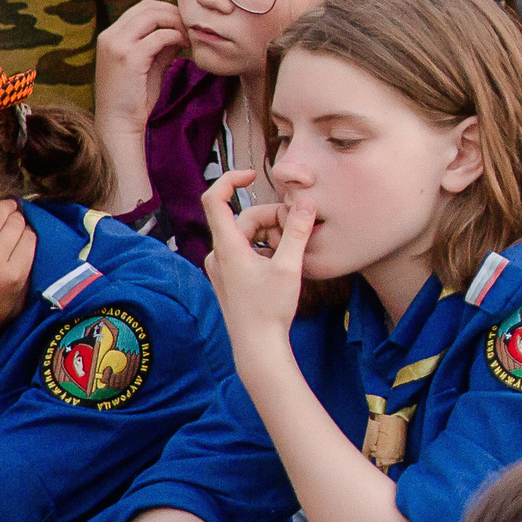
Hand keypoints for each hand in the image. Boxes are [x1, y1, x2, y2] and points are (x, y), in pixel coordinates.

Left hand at [0, 197, 33, 345]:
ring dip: (2, 208)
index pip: (29, 241)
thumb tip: (33, 253)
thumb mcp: (14, 306)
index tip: (29, 228)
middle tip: (19, 211)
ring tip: (6, 204)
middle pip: (13, 228)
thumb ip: (27, 280)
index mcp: (14, 277)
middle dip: (18, 216)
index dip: (31, 230)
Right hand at [94, 0, 187, 138]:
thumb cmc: (134, 96)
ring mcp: (118, 45)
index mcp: (112, 35)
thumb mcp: (149, 64)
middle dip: (174, 12)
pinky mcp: (129, 58)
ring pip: (152, 15)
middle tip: (191, 26)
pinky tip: (184, 46)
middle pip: (147, 6)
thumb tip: (181, 31)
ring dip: (176, 22)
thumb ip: (162, 46)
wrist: (118, 122)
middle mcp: (110, 35)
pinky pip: (158, 37)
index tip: (185, 23)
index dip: (167, 10)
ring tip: (189, 36)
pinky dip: (175, 37)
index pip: (142, 7)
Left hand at [199, 172, 308, 345]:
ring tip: (294, 251)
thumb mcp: (289, 267)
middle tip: (300, 229)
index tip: (253, 174)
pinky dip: (265, 249)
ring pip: (247, 236)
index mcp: (227, 247)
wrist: (257, 346)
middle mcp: (218, 254)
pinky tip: (283, 264)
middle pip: (245, 220)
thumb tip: (306, 203)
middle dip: (273, 218)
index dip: (230, 179)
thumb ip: (297, 232)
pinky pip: (246, 251)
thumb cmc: (270, 309)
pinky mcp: (228, 277)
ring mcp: (221, 267)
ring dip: (271, 235)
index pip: (215, 199)